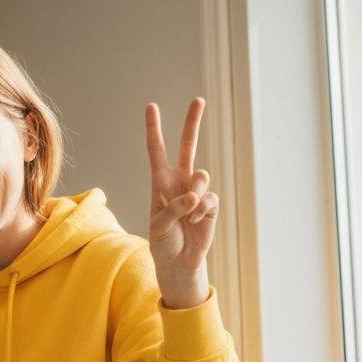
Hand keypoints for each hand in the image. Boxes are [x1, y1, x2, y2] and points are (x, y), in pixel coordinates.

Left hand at [145, 97, 217, 308]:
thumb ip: (173, 208)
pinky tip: (195, 222)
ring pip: (201, 175)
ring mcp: (196, 192)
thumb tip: (193, 196)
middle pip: (187, 146)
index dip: (154, 130)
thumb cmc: (162, 242)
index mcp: (160, 183)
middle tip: (198, 100)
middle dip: (192, 123)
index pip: (156, 151)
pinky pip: (209, 199)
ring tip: (188, 212)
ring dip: (194, 193)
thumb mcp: (159, 226)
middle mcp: (179, 182)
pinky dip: (201, 212)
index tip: (151, 107)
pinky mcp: (210, 204)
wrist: (178, 261)